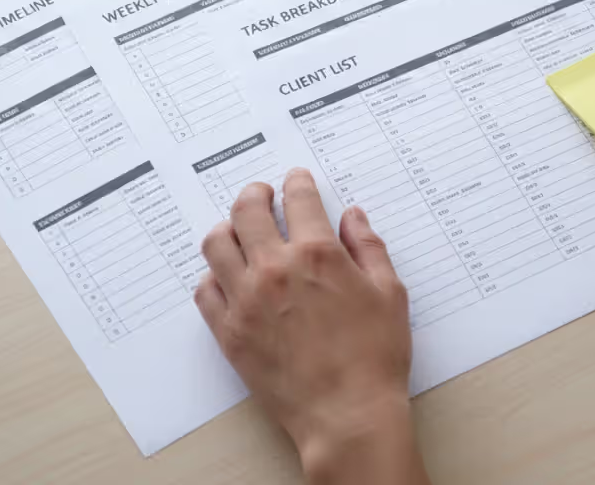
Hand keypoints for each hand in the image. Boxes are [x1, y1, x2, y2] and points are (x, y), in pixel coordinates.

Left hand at [197, 169, 426, 484]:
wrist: (347, 414)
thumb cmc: (374, 357)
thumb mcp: (389, 293)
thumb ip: (368, 248)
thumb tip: (353, 217)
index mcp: (317, 254)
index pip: (299, 199)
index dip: (297, 182)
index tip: (296, 180)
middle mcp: (275, 270)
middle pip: (247, 210)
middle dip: (255, 193)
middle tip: (262, 194)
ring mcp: (246, 301)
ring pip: (217, 244)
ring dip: (228, 228)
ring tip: (239, 230)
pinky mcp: (230, 333)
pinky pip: (205, 291)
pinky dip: (213, 276)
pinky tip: (228, 277)